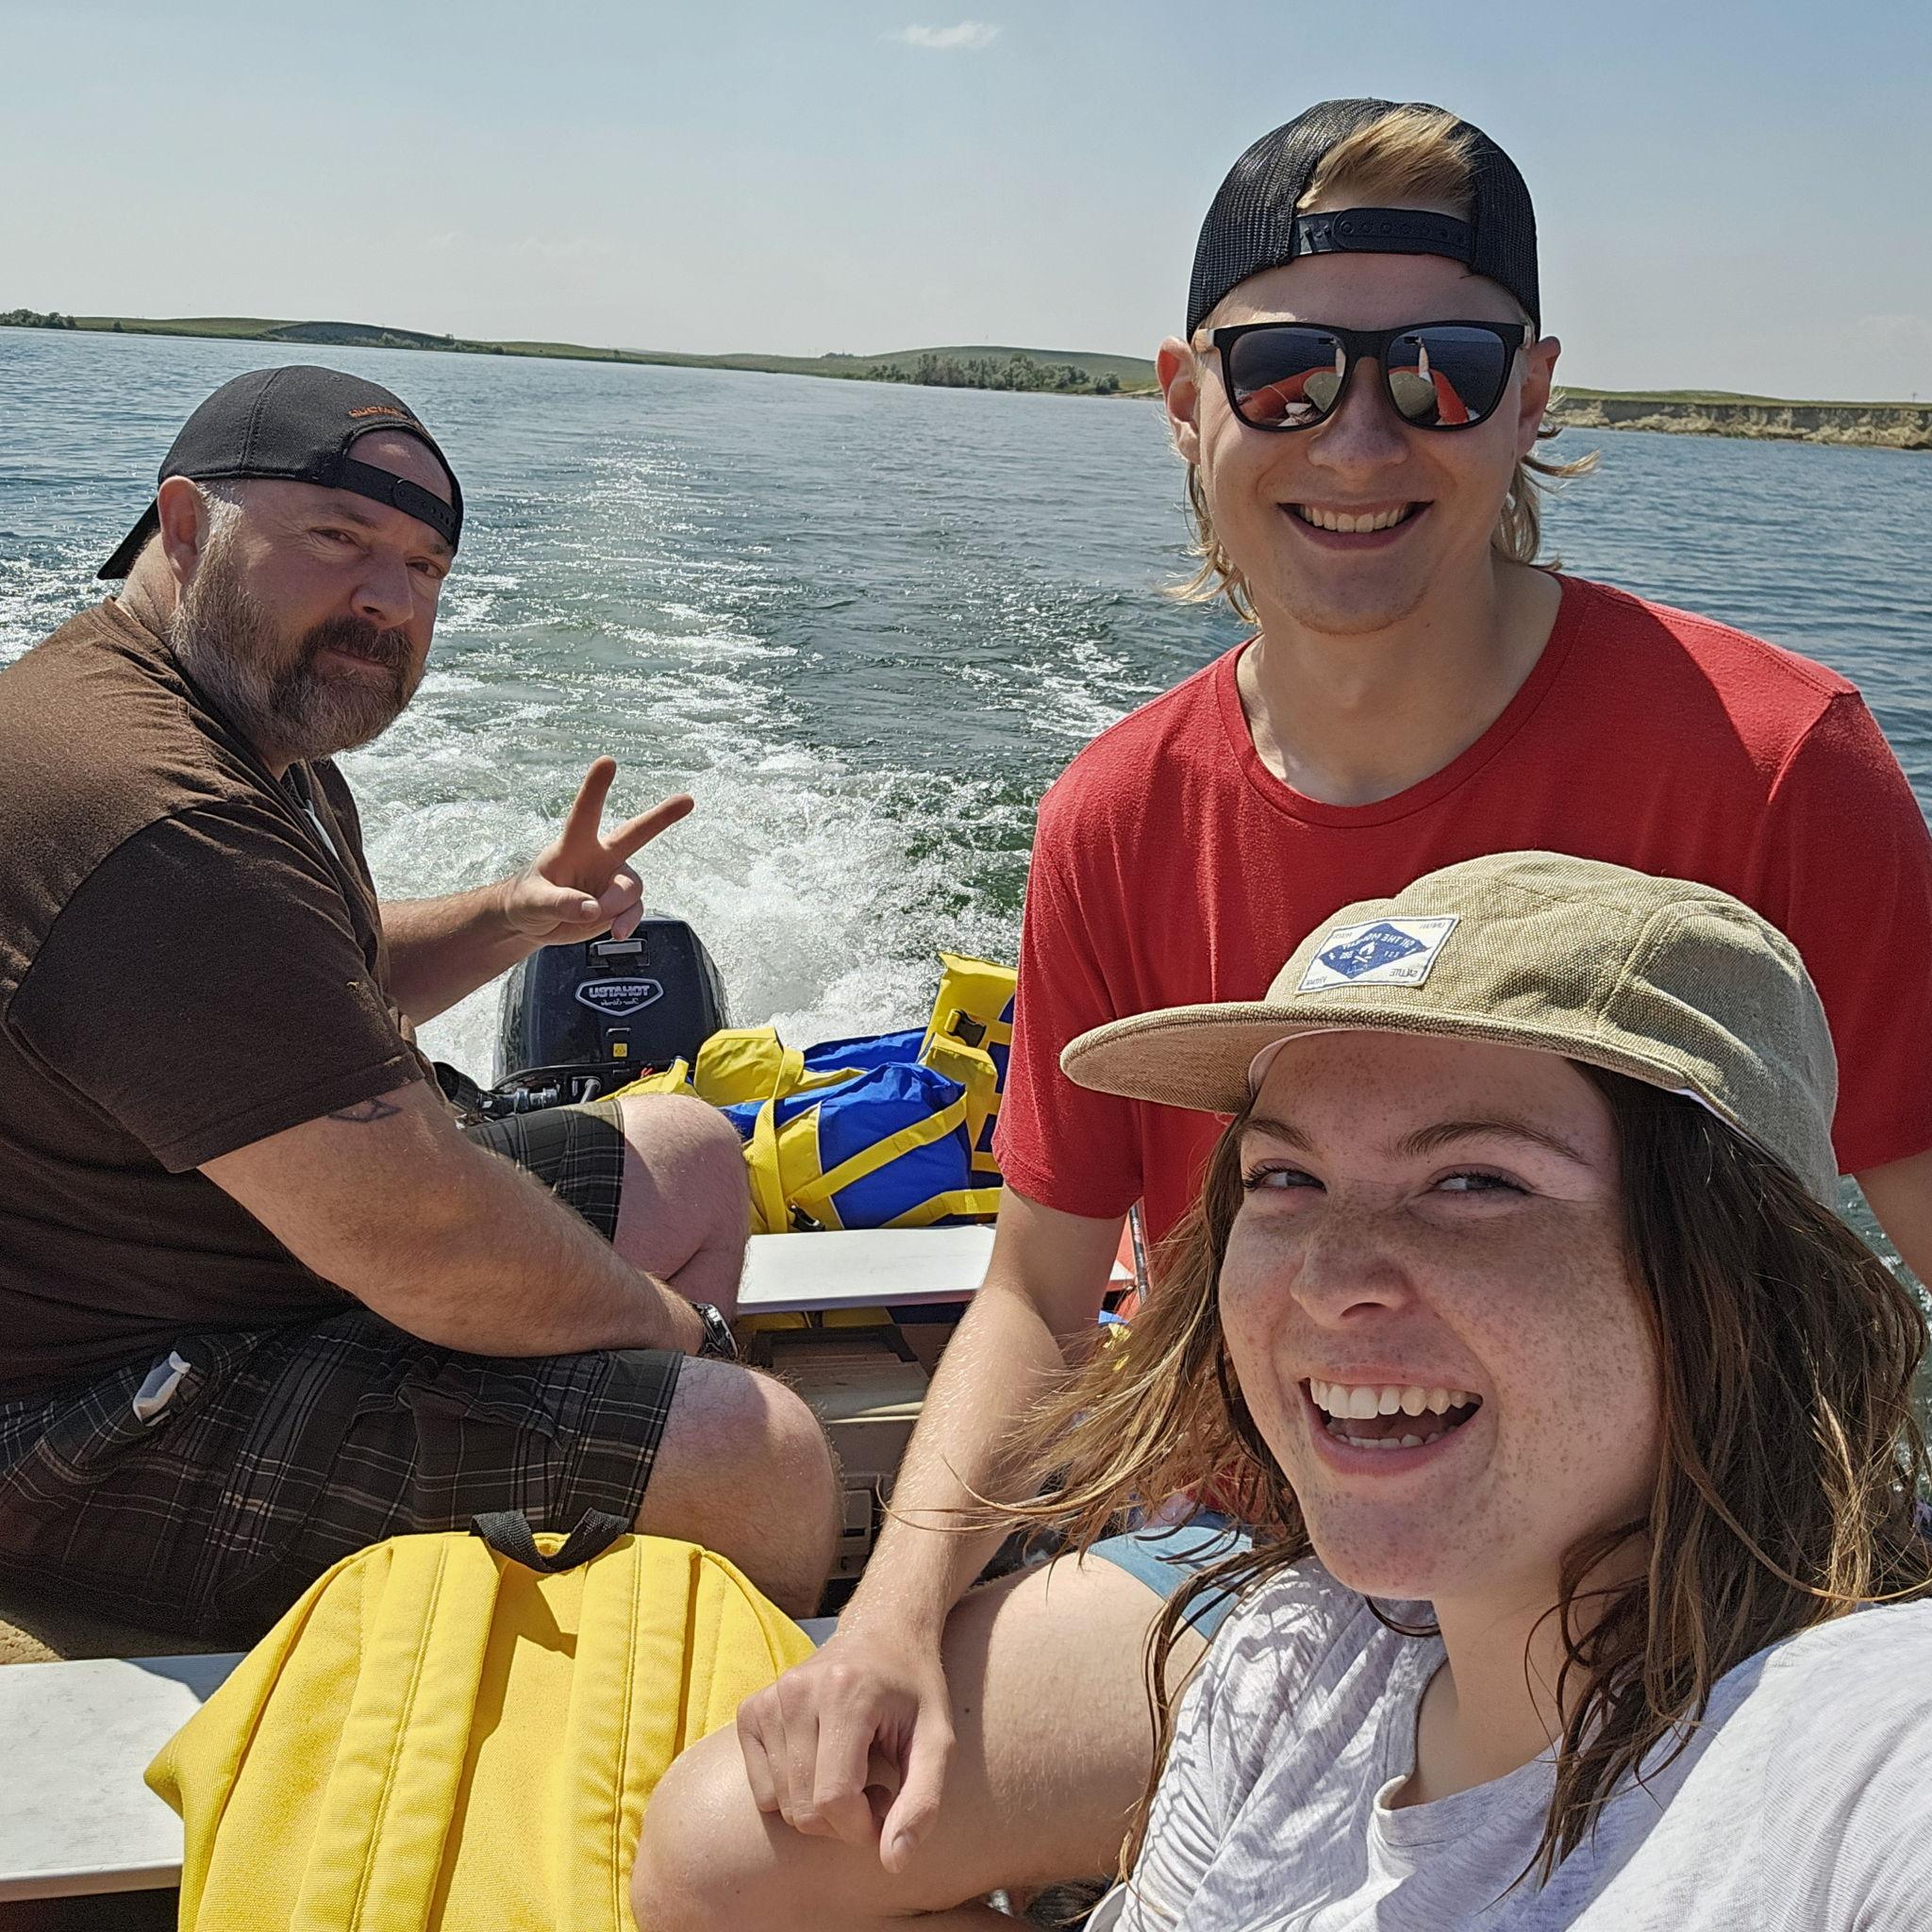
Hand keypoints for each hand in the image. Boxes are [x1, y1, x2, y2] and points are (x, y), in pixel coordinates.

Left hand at [503, 757, 692, 946]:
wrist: (534, 924)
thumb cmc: (527, 900)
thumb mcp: (533, 901)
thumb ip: (560, 903)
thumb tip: (592, 908)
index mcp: (573, 845)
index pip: (585, 812)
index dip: (596, 788)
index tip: (607, 762)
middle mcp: (599, 856)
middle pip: (635, 833)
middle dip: (662, 817)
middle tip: (687, 801)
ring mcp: (612, 880)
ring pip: (632, 887)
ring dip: (618, 906)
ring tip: (600, 918)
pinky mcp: (619, 904)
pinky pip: (634, 910)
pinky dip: (627, 922)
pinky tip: (616, 931)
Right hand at [733, 1620, 954, 1871]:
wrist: (883, 1630)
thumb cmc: (915, 1690)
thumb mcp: (938, 1740)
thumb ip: (923, 1802)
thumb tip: (894, 1862)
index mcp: (844, 1693)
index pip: (834, 1799)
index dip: (863, 1826)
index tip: (888, 1805)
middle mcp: (797, 1692)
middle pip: (804, 1809)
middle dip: (844, 1821)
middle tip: (875, 1789)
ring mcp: (769, 1699)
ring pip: (782, 1805)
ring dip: (820, 1810)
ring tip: (853, 1774)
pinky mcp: (751, 1710)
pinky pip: (762, 1790)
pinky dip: (792, 1793)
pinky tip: (821, 1764)